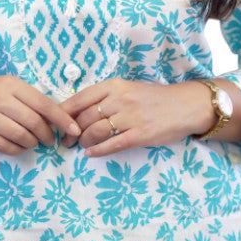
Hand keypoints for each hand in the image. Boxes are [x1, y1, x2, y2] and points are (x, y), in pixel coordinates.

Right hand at [0, 74, 80, 154]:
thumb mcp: (7, 85)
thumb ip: (29, 98)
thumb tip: (57, 118)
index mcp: (11, 84)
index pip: (43, 103)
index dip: (62, 119)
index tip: (74, 130)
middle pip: (34, 122)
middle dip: (47, 135)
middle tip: (51, 140)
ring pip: (20, 136)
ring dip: (33, 143)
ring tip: (35, 142)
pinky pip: (4, 146)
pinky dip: (17, 149)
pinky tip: (20, 146)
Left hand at [60, 78, 213, 156]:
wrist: (185, 105)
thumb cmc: (153, 98)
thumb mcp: (128, 89)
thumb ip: (105, 97)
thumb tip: (78, 111)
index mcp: (114, 85)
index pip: (79, 98)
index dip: (64, 112)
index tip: (56, 123)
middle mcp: (120, 98)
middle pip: (84, 117)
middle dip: (71, 131)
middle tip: (66, 140)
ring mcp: (130, 117)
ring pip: (95, 131)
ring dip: (83, 141)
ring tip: (81, 146)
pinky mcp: (140, 134)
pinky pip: (112, 145)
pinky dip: (97, 151)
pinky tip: (90, 154)